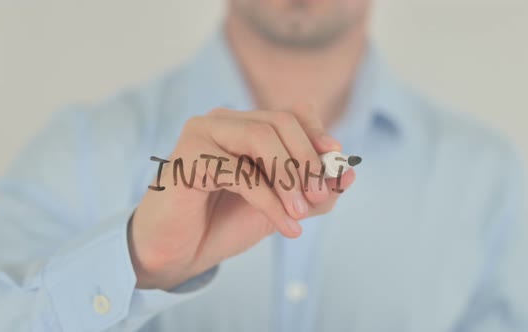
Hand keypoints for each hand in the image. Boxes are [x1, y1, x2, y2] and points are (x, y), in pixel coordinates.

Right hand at [128, 104, 355, 289]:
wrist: (178, 253)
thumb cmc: (224, 223)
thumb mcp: (281, 206)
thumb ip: (313, 192)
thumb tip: (349, 174)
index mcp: (244, 125)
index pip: (291, 113)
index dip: (317, 135)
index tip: (337, 163)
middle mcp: (223, 121)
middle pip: (280, 121)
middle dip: (307, 159)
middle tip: (320, 196)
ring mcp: (202, 133)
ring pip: (261, 137)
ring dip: (290, 176)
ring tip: (302, 212)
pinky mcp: (187, 156)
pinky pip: (240, 171)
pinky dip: (270, 201)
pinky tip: (287, 226)